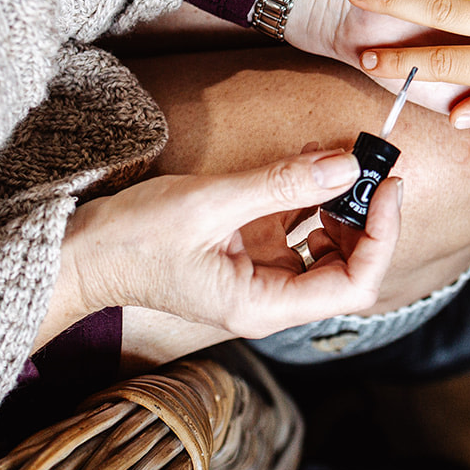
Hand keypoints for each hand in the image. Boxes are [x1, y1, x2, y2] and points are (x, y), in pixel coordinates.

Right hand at [55, 147, 400, 341]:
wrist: (80, 255)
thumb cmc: (132, 240)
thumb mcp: (210, 203)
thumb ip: (281, 184)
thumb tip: (346, 164)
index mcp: (263, 306)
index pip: (354, 284)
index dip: (382, 236)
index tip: (389, 186)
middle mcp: (269, 303)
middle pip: (348, 270)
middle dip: (367, 220)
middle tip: (371, 168)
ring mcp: (260, 284)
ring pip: (327, 253)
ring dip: (342, 210)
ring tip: (339, 163)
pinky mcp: (248, 263)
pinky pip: (297, 238)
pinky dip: (310, 205)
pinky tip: (307, 170)